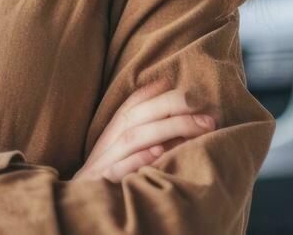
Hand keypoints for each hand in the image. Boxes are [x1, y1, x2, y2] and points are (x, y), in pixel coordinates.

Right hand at [74, 78, 217, 183]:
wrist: (83, 203)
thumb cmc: (111, 171)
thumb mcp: (124, 146)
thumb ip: (146, 127)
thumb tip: (175, 103)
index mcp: (114, 128)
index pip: (135, 102)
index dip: (159, 91)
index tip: (191, 89)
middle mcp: (110, 140)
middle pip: (139, 116)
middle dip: (174, 108)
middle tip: (210, 116)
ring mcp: (105, 161)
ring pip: (134, 138)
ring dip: (167, 129)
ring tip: (199, 128)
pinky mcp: (104, 182)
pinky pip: (120, 168)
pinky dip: (138, 159)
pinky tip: (160, 152)